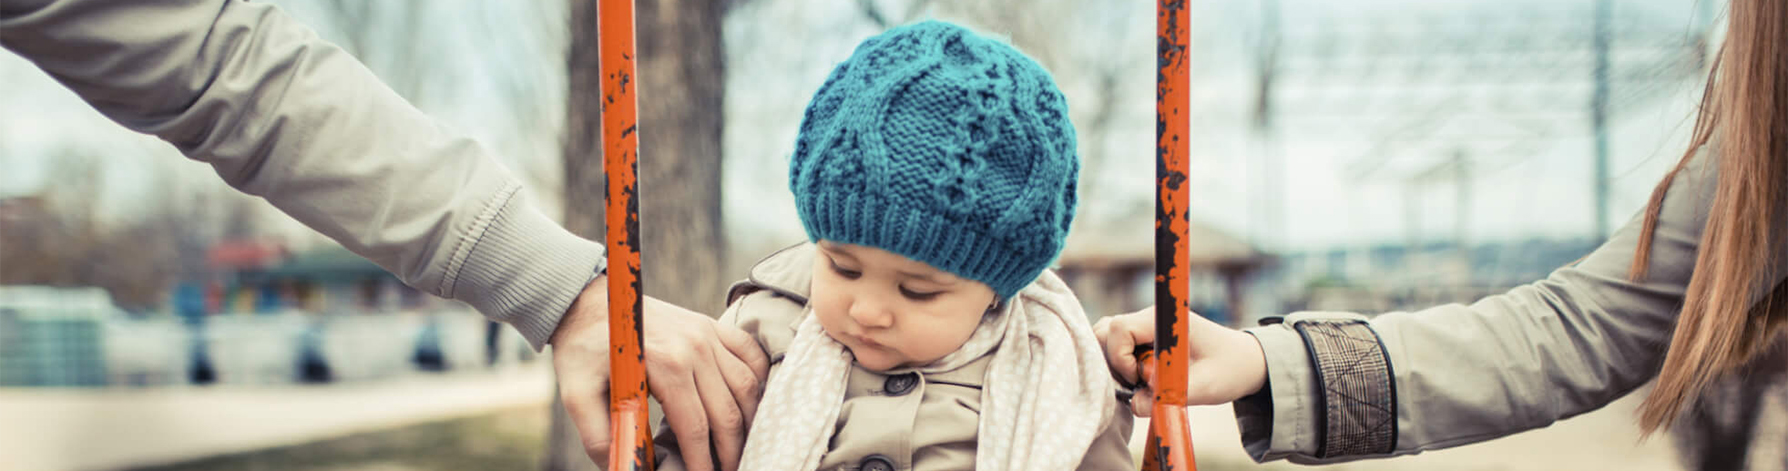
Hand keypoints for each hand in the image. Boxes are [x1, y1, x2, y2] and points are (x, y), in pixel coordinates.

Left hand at [551, 274, 770, 470]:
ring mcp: (707, 333)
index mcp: (666, 363)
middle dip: (730, 451)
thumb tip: (625, 469)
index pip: (695, 427)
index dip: (702, 462)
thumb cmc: (583, 350)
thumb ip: (600, 438)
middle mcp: (695, 346)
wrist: (589, 303)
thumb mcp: (576, 396)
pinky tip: (749, 404)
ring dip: (748, 422)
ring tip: (739, 446)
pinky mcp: (711, 325)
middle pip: (727, 412)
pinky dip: (758, 381)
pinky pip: (750, 354)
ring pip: (747, 387)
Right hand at [1093, 306, 1267, 416]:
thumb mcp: (1206, 387)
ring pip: (1104, 339)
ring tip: (1138, 384)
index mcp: (1163, 320)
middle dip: (1112, 364)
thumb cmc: (1229, 369)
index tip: (1141, 380)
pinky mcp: (1140, 340)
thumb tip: (1134, 406)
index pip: (1119, 329)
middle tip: (1136, 385)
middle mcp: (1148, 319)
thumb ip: (1169, 397)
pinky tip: (1138, 382)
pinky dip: (1117, 368)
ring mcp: (1142, 328)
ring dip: (1114, 366)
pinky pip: (1113, 348)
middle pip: (1104, 332)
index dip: (1121, 358)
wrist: (1244, 362)